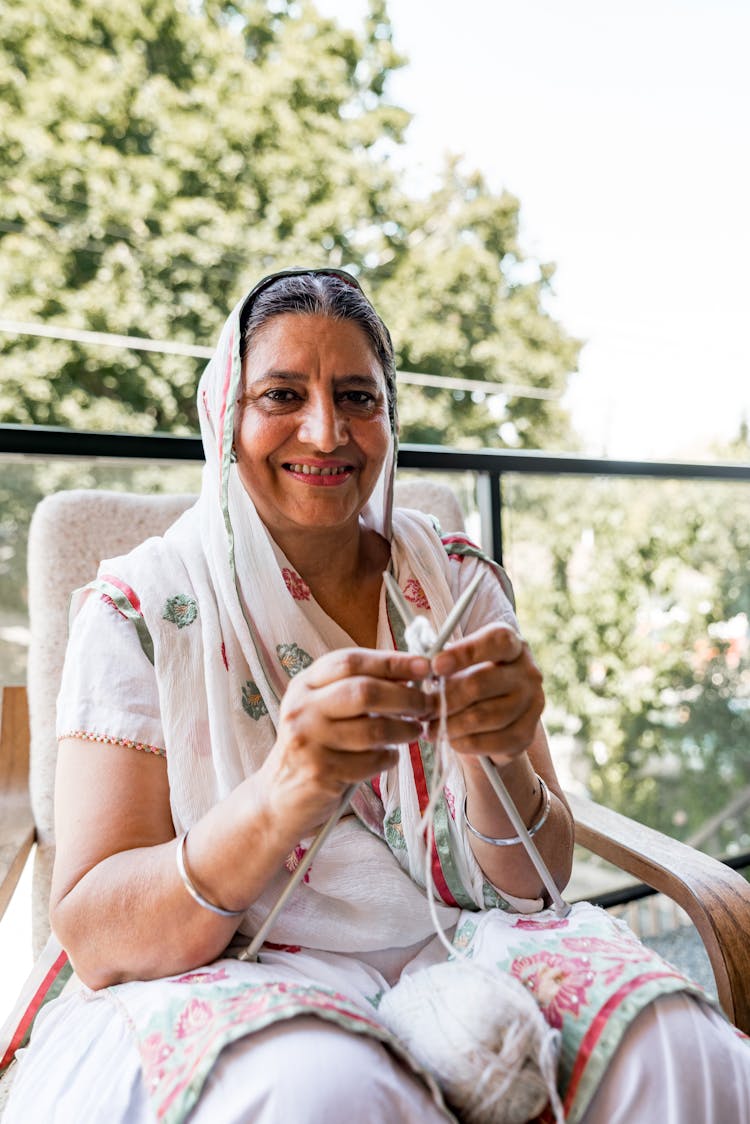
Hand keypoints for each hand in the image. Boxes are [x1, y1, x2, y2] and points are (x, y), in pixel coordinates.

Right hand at [260, 648, 432, 837]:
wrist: (278, 798)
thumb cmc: (314, 747)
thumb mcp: (323, 709)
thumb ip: (356, 688)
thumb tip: (410, 672)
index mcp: (304, 684)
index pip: (350, 661)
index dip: (391, 661)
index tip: (424, 665)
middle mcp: (302, 709)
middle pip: (365, 692)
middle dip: (405, 697)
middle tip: (428, 704)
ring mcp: (309, 741)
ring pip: (373, 729)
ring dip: (404, 730)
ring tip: (415, 731)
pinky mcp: (321, 773)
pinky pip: (371, 761)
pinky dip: (389, 758)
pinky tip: (389, 757)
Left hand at [429, 623, 543, 767]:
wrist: (495, 715)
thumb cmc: (471, 679)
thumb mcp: (461, 663)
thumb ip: (445, 662)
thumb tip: (424, 670)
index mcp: (513, 645)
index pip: (496, 642)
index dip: (465, 652)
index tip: (435, 665)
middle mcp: (528, 672)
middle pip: (481, 683)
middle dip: (445, 698)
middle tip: (423, 708)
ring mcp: (532, 704)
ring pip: (484, 716)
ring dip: (451, 724)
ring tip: (431, 727)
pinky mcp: (527, 734)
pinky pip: (493, 742)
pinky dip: (466, 743)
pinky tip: (451, 740)